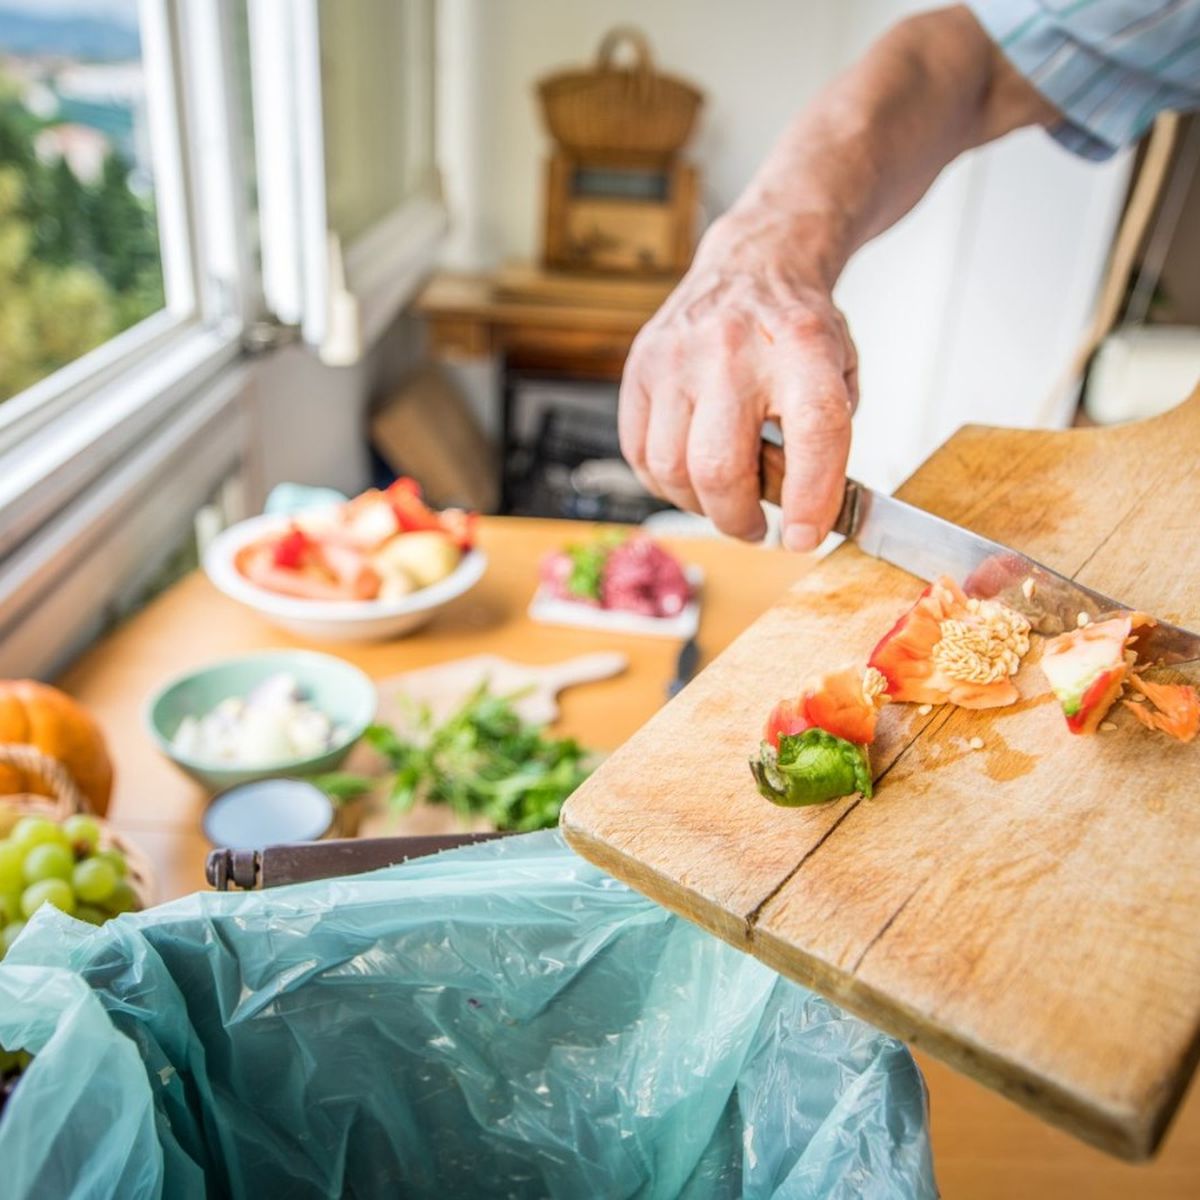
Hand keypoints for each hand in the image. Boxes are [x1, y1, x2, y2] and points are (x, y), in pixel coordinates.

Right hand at [619, 217, 857, 550]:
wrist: (752, 265)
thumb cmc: (795, 332)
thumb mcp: (837, 376)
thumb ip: (825, 446)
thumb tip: (800, 520)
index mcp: (802, 348)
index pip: (814, 432)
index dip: (809, 498)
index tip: (802, 537)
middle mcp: (733, 349)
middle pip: (720, 467)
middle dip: (738, 519)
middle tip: (755, 526)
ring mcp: (677, 357)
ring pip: (671, 469)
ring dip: (699, 505)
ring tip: (723, 498)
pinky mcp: (641, 367)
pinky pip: (639, 453)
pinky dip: (665, 482)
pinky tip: (689, 475)